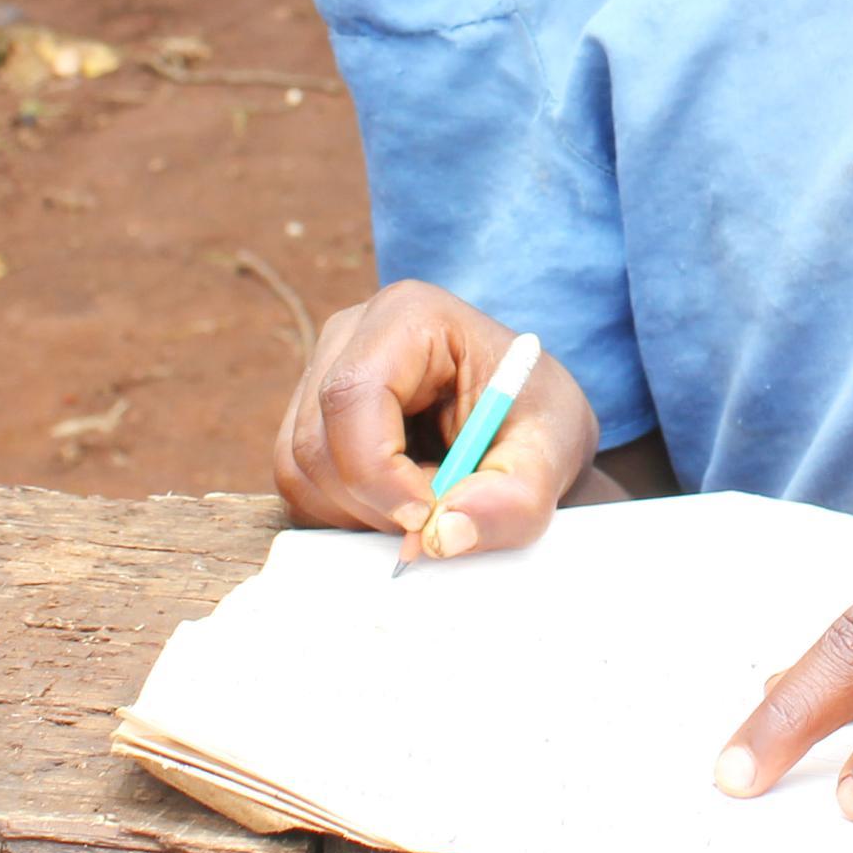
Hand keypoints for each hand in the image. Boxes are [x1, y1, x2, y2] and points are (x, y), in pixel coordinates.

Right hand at [269, 280, 596, 559]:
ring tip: (428, 502)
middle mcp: (350, 337)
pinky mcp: (311, 421)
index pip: (353, 394)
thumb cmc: (534, 420)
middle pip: (315, 440)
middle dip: (374, 503)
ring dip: (360, 514)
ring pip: (299, 471)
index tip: (424, 518)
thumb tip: (442, 535)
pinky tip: (400, 502)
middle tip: (438, 519)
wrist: (522, 426)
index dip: (377, 470)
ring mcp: (320, 376)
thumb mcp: (552, 454)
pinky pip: (300, 487)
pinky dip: (347, 514)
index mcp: (409, 317)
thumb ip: (513, 499)